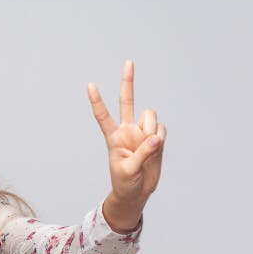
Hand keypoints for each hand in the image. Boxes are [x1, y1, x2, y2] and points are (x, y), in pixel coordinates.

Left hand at [88, 60, 166, 204]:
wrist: (138, 191)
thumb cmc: (125, 182)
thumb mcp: (128, 170)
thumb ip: (142, 153)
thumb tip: (156, 136)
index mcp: (113, 137)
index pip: (103, 116)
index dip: (97, 101)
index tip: (90, 85)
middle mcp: (127, 130)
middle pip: (127, 101)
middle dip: (128, 81)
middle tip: (128, 61)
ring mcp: (142, 132)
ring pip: (150, 116)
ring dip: (151, 129)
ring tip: (147, 149)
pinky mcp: (156, 137)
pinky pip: (162, 130)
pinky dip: (160, 139)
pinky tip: (155, 150)